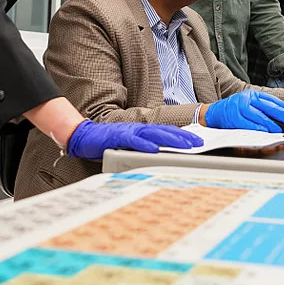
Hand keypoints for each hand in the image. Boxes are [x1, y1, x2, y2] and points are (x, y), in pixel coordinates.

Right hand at [66, 120, 203, 160]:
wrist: (85, 136)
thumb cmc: (108, 143)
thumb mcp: (130, 146)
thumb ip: (144, 148)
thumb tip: (161, 155)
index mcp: (143, 131)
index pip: (167, 131)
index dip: (183, 136)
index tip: (198, 142)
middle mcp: (138, 129)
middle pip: (165, 131)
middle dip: (183, 137)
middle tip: (198, 143)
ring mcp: (128, 132)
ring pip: (153, 134)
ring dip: (170, 139)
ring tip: (184, 145)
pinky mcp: (116, 137)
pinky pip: (132, 140)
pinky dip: (144, 144)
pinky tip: (154, 149)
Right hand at [204, 90, 283, 131]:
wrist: (214, 113)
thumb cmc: (233, 109)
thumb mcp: (248, 102)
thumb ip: (261, 107)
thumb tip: (280, 115)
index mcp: (251, 94)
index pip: (271, 100)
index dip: (283, 107)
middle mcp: (246, 99)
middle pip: (268, 107)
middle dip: (281, 115)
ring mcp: (240, 108)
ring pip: (260, 117)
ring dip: (272, 124)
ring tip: (279, 129)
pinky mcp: (235, 118)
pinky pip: (250, 124)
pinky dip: (259, 128)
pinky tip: (265, 131)